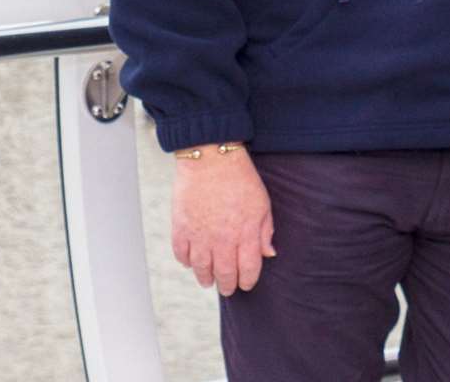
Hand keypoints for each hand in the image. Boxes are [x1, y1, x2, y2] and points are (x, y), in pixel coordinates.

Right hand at [171, 146, 276, 295]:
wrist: (211, 159)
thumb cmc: (240, 179)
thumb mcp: (262, 203)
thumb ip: (265, 231)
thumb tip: (268, 254)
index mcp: (245, 234)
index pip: (248, 269)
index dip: (247, 281)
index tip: (246, 285)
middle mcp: (222, 240)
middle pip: (224, 274)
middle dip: (227, 285)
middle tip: (227, 289)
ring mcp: (199, 236)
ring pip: (201, 269)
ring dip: (205, 279)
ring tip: (208, 282)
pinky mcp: (181, 229)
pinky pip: (182, 254)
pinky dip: (186, 262)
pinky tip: (191, 263)